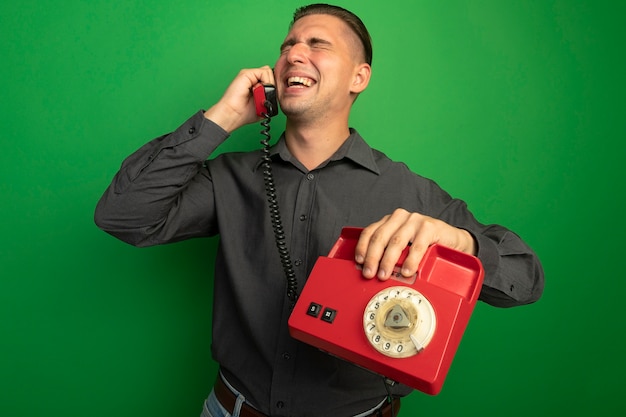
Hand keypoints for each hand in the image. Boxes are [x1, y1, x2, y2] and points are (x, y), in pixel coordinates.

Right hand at [203, 66, 274, 132]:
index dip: (275, 87)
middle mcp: (252, 78)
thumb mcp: (263, 105)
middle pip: (271, 75)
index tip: (271, 97)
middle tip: (264, 98)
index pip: (271, 79)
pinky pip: (264, 72)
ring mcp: (249, 75)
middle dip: (272, 87)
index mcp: (256, 85)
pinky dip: (265, 82)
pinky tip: (257, 91)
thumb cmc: (244, 113)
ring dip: (268, 85)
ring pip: (269, 72)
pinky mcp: (246, 73)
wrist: (233, 114)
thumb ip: (271, 96)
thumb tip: (278, 90)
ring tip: (259, 95)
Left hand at [354, 208, 476, 279]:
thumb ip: (389, 252)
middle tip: (369, 273)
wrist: (453, 240)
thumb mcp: (404, 246)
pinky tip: (408, 271)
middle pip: (381, 237)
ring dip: (388, 260)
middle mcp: (401, 218)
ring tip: (384, 274)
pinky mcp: (430, 227)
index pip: (370, 231)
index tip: (359, 261)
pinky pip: (417, 245)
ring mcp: (415, 221)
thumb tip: (371, 269)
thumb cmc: (425, 244)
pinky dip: (411, 260)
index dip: (362, 247)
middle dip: (373, 257)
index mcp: (390, 221)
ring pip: (396, 241)